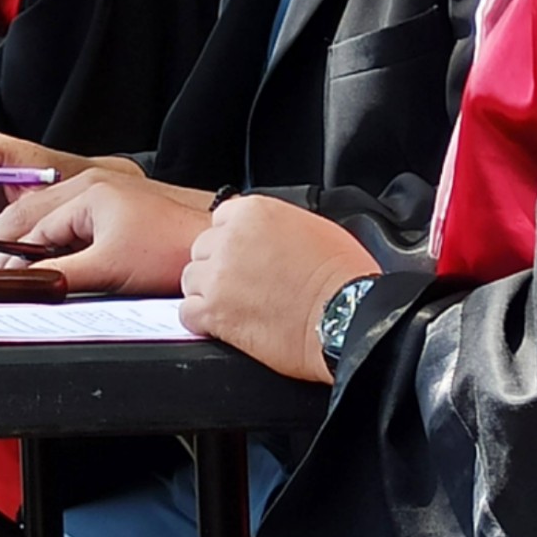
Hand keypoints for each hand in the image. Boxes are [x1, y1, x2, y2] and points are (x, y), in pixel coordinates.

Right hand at [0, 170, 212, 295]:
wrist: (216, 244)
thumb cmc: (174, 247)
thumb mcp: (109, 268)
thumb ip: (61, 275)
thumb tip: (24, 284)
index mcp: (86, 191)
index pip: (31, 227)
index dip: (6, 256)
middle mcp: (93, 184)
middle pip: (31, 214)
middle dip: (0, 241)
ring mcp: (106, 194)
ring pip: (49, 217)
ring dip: (24, 240)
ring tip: (0, 263)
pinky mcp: (119, 209)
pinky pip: (69, 222)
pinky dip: (48, 240)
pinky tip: (43, 258)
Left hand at [178, 196, 379, 382]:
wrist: (349, 318)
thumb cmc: (344, 277)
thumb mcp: (314, 227)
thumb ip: (277, 225)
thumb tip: (268, 236)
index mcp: (254, 212)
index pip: (220, 220)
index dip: (231, 241)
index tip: (244, 257)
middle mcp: (231, 239)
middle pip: (202, 250)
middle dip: (219, 267)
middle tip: (244, 285)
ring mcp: (219, 275)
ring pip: (191, 280)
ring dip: (208, 293)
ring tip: (238, 306)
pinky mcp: (215, 311)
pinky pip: (187, 312)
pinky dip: (203, 320)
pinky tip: (227, 324)